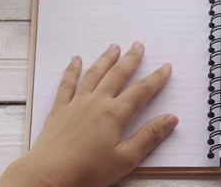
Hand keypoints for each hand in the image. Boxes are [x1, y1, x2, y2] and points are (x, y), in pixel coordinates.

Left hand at [0, 42, 177, 186]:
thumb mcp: (125, 159)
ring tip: (114, 47)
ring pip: (94, 74)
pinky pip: (67, 83)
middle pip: (117, 75)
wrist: (49, 175)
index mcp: (114, 114)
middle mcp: (96, 102)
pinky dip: (72, 70)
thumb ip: (149, 137)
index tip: (165, 67)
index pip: (141, 91)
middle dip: (130, 59)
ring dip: (105, 59)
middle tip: (138, 46)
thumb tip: (171, 119)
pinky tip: (75, 60)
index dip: (155, 78)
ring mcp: (76, 103)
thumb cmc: (87, 171)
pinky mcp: (59, 108)